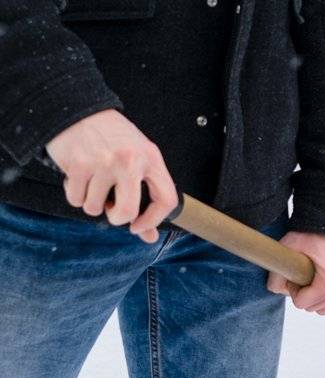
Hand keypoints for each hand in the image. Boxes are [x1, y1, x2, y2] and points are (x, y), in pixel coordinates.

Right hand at [45, 109, 177, 242]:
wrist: (80, 111)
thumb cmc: (113, 139)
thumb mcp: (138, 160)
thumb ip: (146, 196)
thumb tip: (148, 236)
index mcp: (151, 159)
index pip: (167, 200)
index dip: (154, 221)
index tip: (139, 227)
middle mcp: (130, 160)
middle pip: (128, 212)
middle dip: (117, 218)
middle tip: (111, 209)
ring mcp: (104, 162)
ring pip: (95, 209)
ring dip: (92, 203)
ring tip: (94, 183)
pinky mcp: (79, 164)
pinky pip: (76, 200)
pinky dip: (76, 195)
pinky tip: (80, 177)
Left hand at [267, 232, 324, 314]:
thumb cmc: (314, 232)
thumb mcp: (289, 248)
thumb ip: (276, 273)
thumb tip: (277, 291)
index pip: (302, 304)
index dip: (294, 289)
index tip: (297, 273)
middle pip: (315, 309)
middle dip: (306, 295)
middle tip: (305, 275)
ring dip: (319, 300)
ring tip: (316, 279)